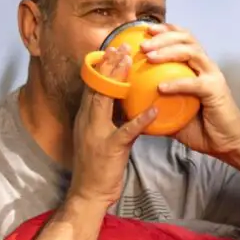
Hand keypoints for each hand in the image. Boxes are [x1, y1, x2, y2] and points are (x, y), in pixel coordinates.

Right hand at [69, 45, 156, 207]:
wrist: (88, 194)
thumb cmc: (97, 167)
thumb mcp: (100, 138)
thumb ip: (109, 120)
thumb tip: (123, 104)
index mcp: (85, 118)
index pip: (92, 86)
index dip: (102, 67)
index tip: (113, 50)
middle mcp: (87, 121)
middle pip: (97, 86)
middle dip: (109, 65)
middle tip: (122, 46)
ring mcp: (97, 134)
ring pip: (106, 100)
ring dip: (119, 80)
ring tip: (132, 63)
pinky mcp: (110, 148)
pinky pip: (127, 130)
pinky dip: (140, 119)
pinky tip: (154, 109)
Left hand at [141, 23, 239, 157]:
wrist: (227, 143)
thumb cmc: (202, 128)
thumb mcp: (174, 113)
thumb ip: (159, 105)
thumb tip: (133, 107)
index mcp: (197, 67)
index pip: (183, 38)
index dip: (166, 30)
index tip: (146, 31)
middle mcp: (206, 66)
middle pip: (186, 38)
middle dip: (163, 37)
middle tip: (143, 44)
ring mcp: (212, 76)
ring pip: (191, 52)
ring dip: (168, 51)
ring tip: (150, 56)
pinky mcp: (215, 90)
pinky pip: (194, 83)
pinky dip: (176, 83)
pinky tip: (161, 87)